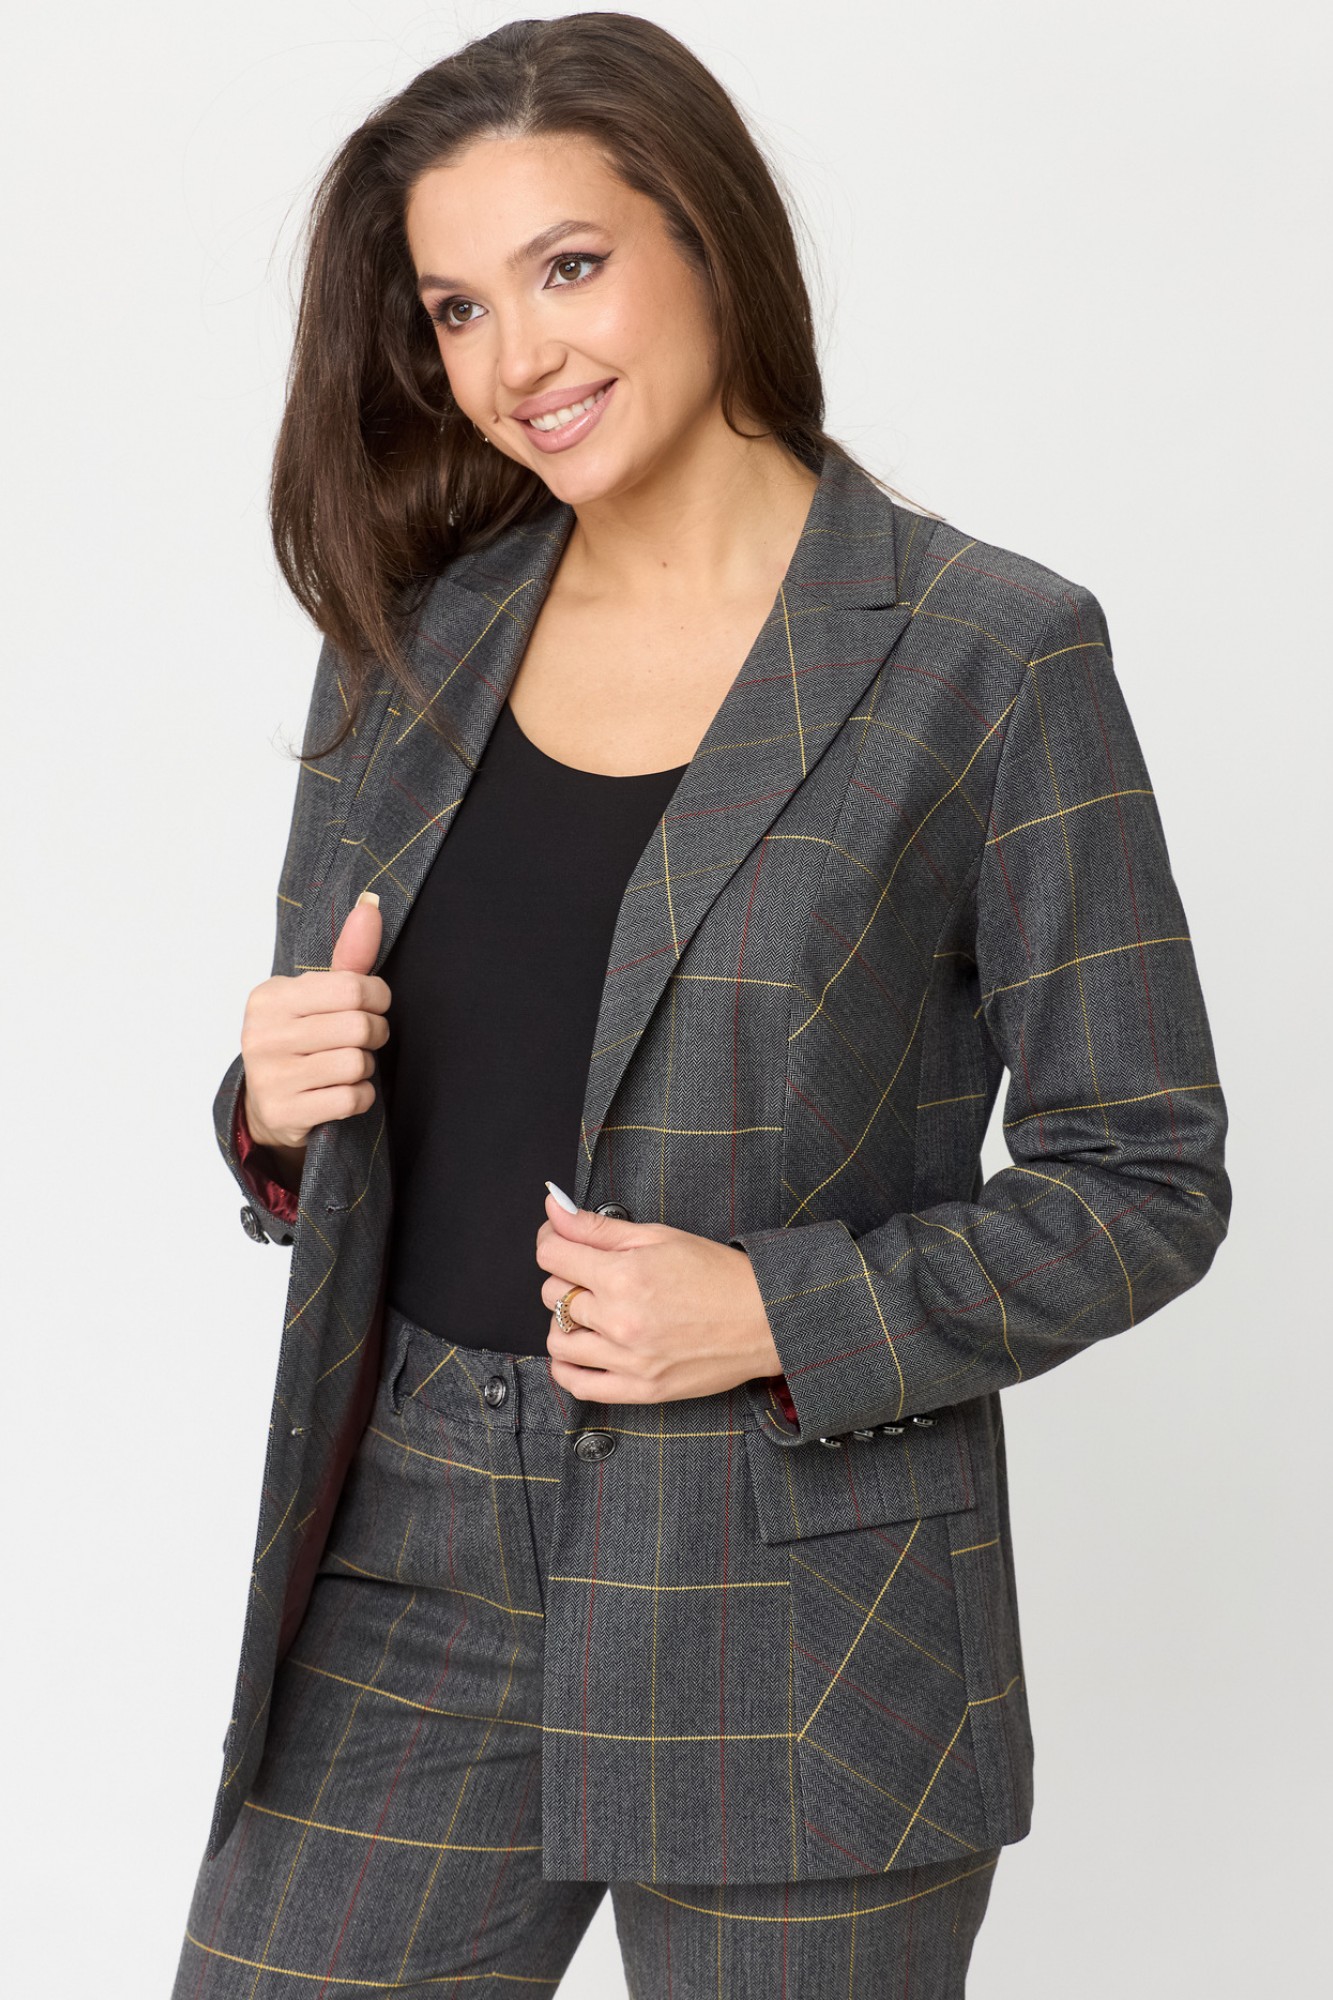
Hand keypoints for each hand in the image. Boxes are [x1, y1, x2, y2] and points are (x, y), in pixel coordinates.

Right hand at [240, 892, 391, 1153]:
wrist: (268, 1103)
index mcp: (270, 996)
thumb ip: (348, 954)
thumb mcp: (317, 994)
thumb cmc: (300, 1038)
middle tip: (366, 1037)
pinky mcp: (284, 1113)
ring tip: (349, 1064)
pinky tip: (344, 1090)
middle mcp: (262, 1034)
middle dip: (375, 1033)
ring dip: (366, 1067)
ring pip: (357, 1064)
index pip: (352, 988)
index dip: (378, 997)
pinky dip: (361, 1096)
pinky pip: (351, 1099)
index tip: (374, 1004)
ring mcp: (270, 1077)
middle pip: (359, 1027)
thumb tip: (371, 904)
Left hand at [535, 1191, 782, 1402]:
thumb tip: (552, 1206)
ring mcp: (628, 1360)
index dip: (551, 1239)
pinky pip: (578, 1386)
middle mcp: (620, 1319)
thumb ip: (597, 1226)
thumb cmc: (716, 1274)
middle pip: (552, 1295)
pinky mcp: (640, 1390)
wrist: (763, 1318)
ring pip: (557, 1341)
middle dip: (566, 1279)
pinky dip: (566, 1369)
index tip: (561, 1240)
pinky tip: (580, 1351)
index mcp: (624, 1275)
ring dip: (565, 1322)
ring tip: (592, 1313)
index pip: (552, 1254)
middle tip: (591, 1275)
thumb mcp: (657, 1236)